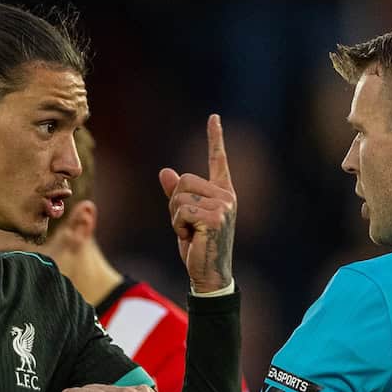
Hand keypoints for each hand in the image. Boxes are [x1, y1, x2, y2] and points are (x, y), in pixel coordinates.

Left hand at [159, 114, 235, 292]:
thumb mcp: (185, 217)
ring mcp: (223, 206)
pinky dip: (178, 226)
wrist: (209, 273)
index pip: (218, 160)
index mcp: (222, 193)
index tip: (214, 118)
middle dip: (175, 204)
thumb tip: (165, 172)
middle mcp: (226, 196)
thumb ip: (176, 194)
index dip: (215, 138)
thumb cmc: (199, 246)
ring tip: (191, 233)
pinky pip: (181, 211)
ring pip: (180, 196)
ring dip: (176, 218)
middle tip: (188, 226)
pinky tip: (192, 238)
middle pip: (184, 181)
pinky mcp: (215, 218)